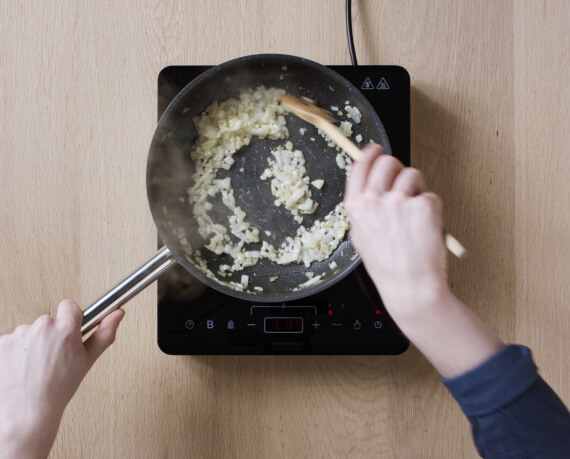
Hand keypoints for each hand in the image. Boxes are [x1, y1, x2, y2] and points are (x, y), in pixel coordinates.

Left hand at [0, 300, 124, 458]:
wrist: (26, 412)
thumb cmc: (56, 390)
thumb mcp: (87, 361)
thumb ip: (104, 333)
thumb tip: (117, 315)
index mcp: (66, 329)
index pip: (70, 306)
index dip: (71, 318)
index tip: (69, 331)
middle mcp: (42, 327)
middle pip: (49, 321)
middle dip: (51, 336)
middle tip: (53, 357)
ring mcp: (20, 334)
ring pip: (29, 332)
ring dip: (32, 344)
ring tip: (35, 367)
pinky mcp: (1, 342)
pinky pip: (11, 341)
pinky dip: (15, 352)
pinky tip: (20, 368)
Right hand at [344, 144, 502, 377]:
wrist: (410, 286)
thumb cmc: (388, 266)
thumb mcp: (362, 235)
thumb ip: (364, 207)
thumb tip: (372, 183)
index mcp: (356, 206)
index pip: (360, 166)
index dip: (370, 154)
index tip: (377, 150)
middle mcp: (374, 200)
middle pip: (388, 162)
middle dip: (398, 170)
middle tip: (404, 188)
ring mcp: (399, 201)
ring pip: (412, 174)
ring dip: (417, 189)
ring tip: (415, 217)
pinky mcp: (423, 205)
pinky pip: (430, 194)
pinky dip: (432, 208)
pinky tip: (425, 228)